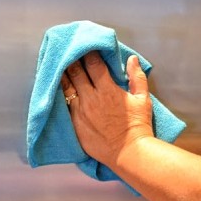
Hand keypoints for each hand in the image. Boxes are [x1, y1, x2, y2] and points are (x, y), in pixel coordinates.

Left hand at [60, 51, 153, 168]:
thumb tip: (132, 59)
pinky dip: (61, 94)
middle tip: (69, 53)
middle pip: (75, 72)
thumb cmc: (138, 126)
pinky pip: (63, 105)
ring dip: (62, 75)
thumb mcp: (143, 99)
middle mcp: (90, 98)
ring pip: (65, 87)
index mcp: (107, 90)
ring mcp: (80, 111)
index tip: (86, 47)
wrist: (128, 152)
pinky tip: (58, 89)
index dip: (89, 53)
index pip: (93, 64)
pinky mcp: (74, 124)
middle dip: (72, 60)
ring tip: (59, 67)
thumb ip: (137, 77)